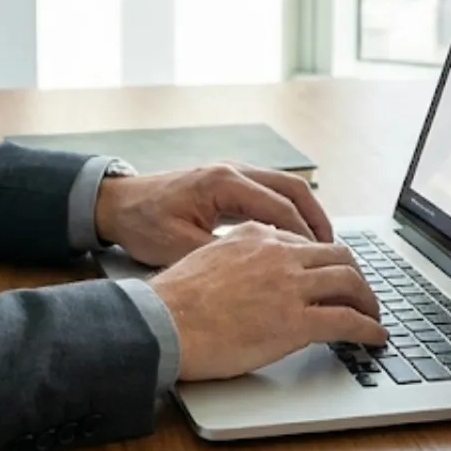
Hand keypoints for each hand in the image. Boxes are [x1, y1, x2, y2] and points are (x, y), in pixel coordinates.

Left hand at [94, 162, 331, 267]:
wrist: (115, 202)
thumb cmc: (142, 222)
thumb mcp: (178, 246)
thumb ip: (220, 258)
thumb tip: (259, 279)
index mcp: (223, 182)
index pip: (280, 208)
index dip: (305, 237)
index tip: (324, 263)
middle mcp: (232, 171)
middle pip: (293, 190)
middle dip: (317, 221)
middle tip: (336, 253)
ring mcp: (231, 173)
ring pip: (284, 188)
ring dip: (306, 215)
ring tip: (322, 248)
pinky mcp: (227, 183)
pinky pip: (269, 193)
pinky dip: (287, 213)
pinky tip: (292, 240)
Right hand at [148, 222, 385, 380]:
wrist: (163, 322)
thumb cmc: (175, 299)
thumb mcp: (206, 256)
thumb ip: (235, 254)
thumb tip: (249, 269)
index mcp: (256, 235)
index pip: (306, 241)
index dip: (326, 260)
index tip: (332, 274)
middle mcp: (278, 254)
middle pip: (338, 256)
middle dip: (356, 275)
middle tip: (361, 294)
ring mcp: (290, 286)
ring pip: (351, 283)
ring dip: (369, 302)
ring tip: (373, 317)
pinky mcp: (296, 321)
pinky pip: (348, 321)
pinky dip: (369, 329)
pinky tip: (375, 337)